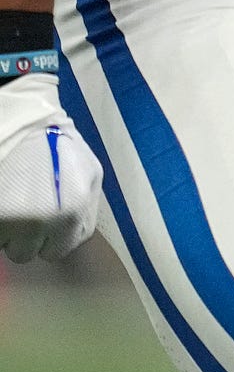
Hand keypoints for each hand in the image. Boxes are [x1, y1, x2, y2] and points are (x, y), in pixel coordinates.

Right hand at [0, 74, 103, 260]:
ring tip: (12, 201)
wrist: (22, 119)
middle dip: (30, 237)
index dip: (55, 237)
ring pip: (10, 248)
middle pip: (34, 252)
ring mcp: (17, 221)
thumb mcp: (87, 172)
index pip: (67, 246)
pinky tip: (4, 200)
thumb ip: (84, 207)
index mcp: (76, 211)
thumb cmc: (56, 143)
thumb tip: (71, 233)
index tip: (47, 225)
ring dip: (9, 232)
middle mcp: (48, 221)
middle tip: (24, 211)